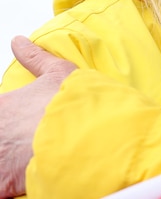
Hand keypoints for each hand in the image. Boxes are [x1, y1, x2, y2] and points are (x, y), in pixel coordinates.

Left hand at [0, 36, 76, 197]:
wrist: (88, 134)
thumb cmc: (75, 103)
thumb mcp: (58, 72)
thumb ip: (34, 57)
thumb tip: (18, 41)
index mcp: (1, 106)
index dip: (5, 119)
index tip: (13, 124)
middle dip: (3, 140)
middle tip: (20, 142)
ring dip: (4, 160)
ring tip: (19, 159)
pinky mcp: (3, 183)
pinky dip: (4, 186)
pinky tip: (16, 183)